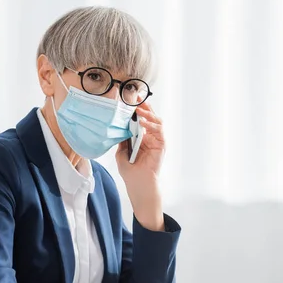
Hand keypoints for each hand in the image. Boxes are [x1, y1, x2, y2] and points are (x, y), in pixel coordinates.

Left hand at [116, 102, 164, 230]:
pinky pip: (159, 131)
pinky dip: (151, 125)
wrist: (138, 184)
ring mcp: (157, 141)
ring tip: (139, 110)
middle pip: (150, 117)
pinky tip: (143, 122)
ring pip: (156, 121)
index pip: (140, 120)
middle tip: (137, 97)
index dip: (137, 109)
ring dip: (148, 114)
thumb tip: (120, 125)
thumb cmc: (130, 171)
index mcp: (141, 138)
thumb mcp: (121, 152)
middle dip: (144, 106)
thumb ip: (122, 139)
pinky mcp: (162, 145)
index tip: (130, 99)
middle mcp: (150, 137)